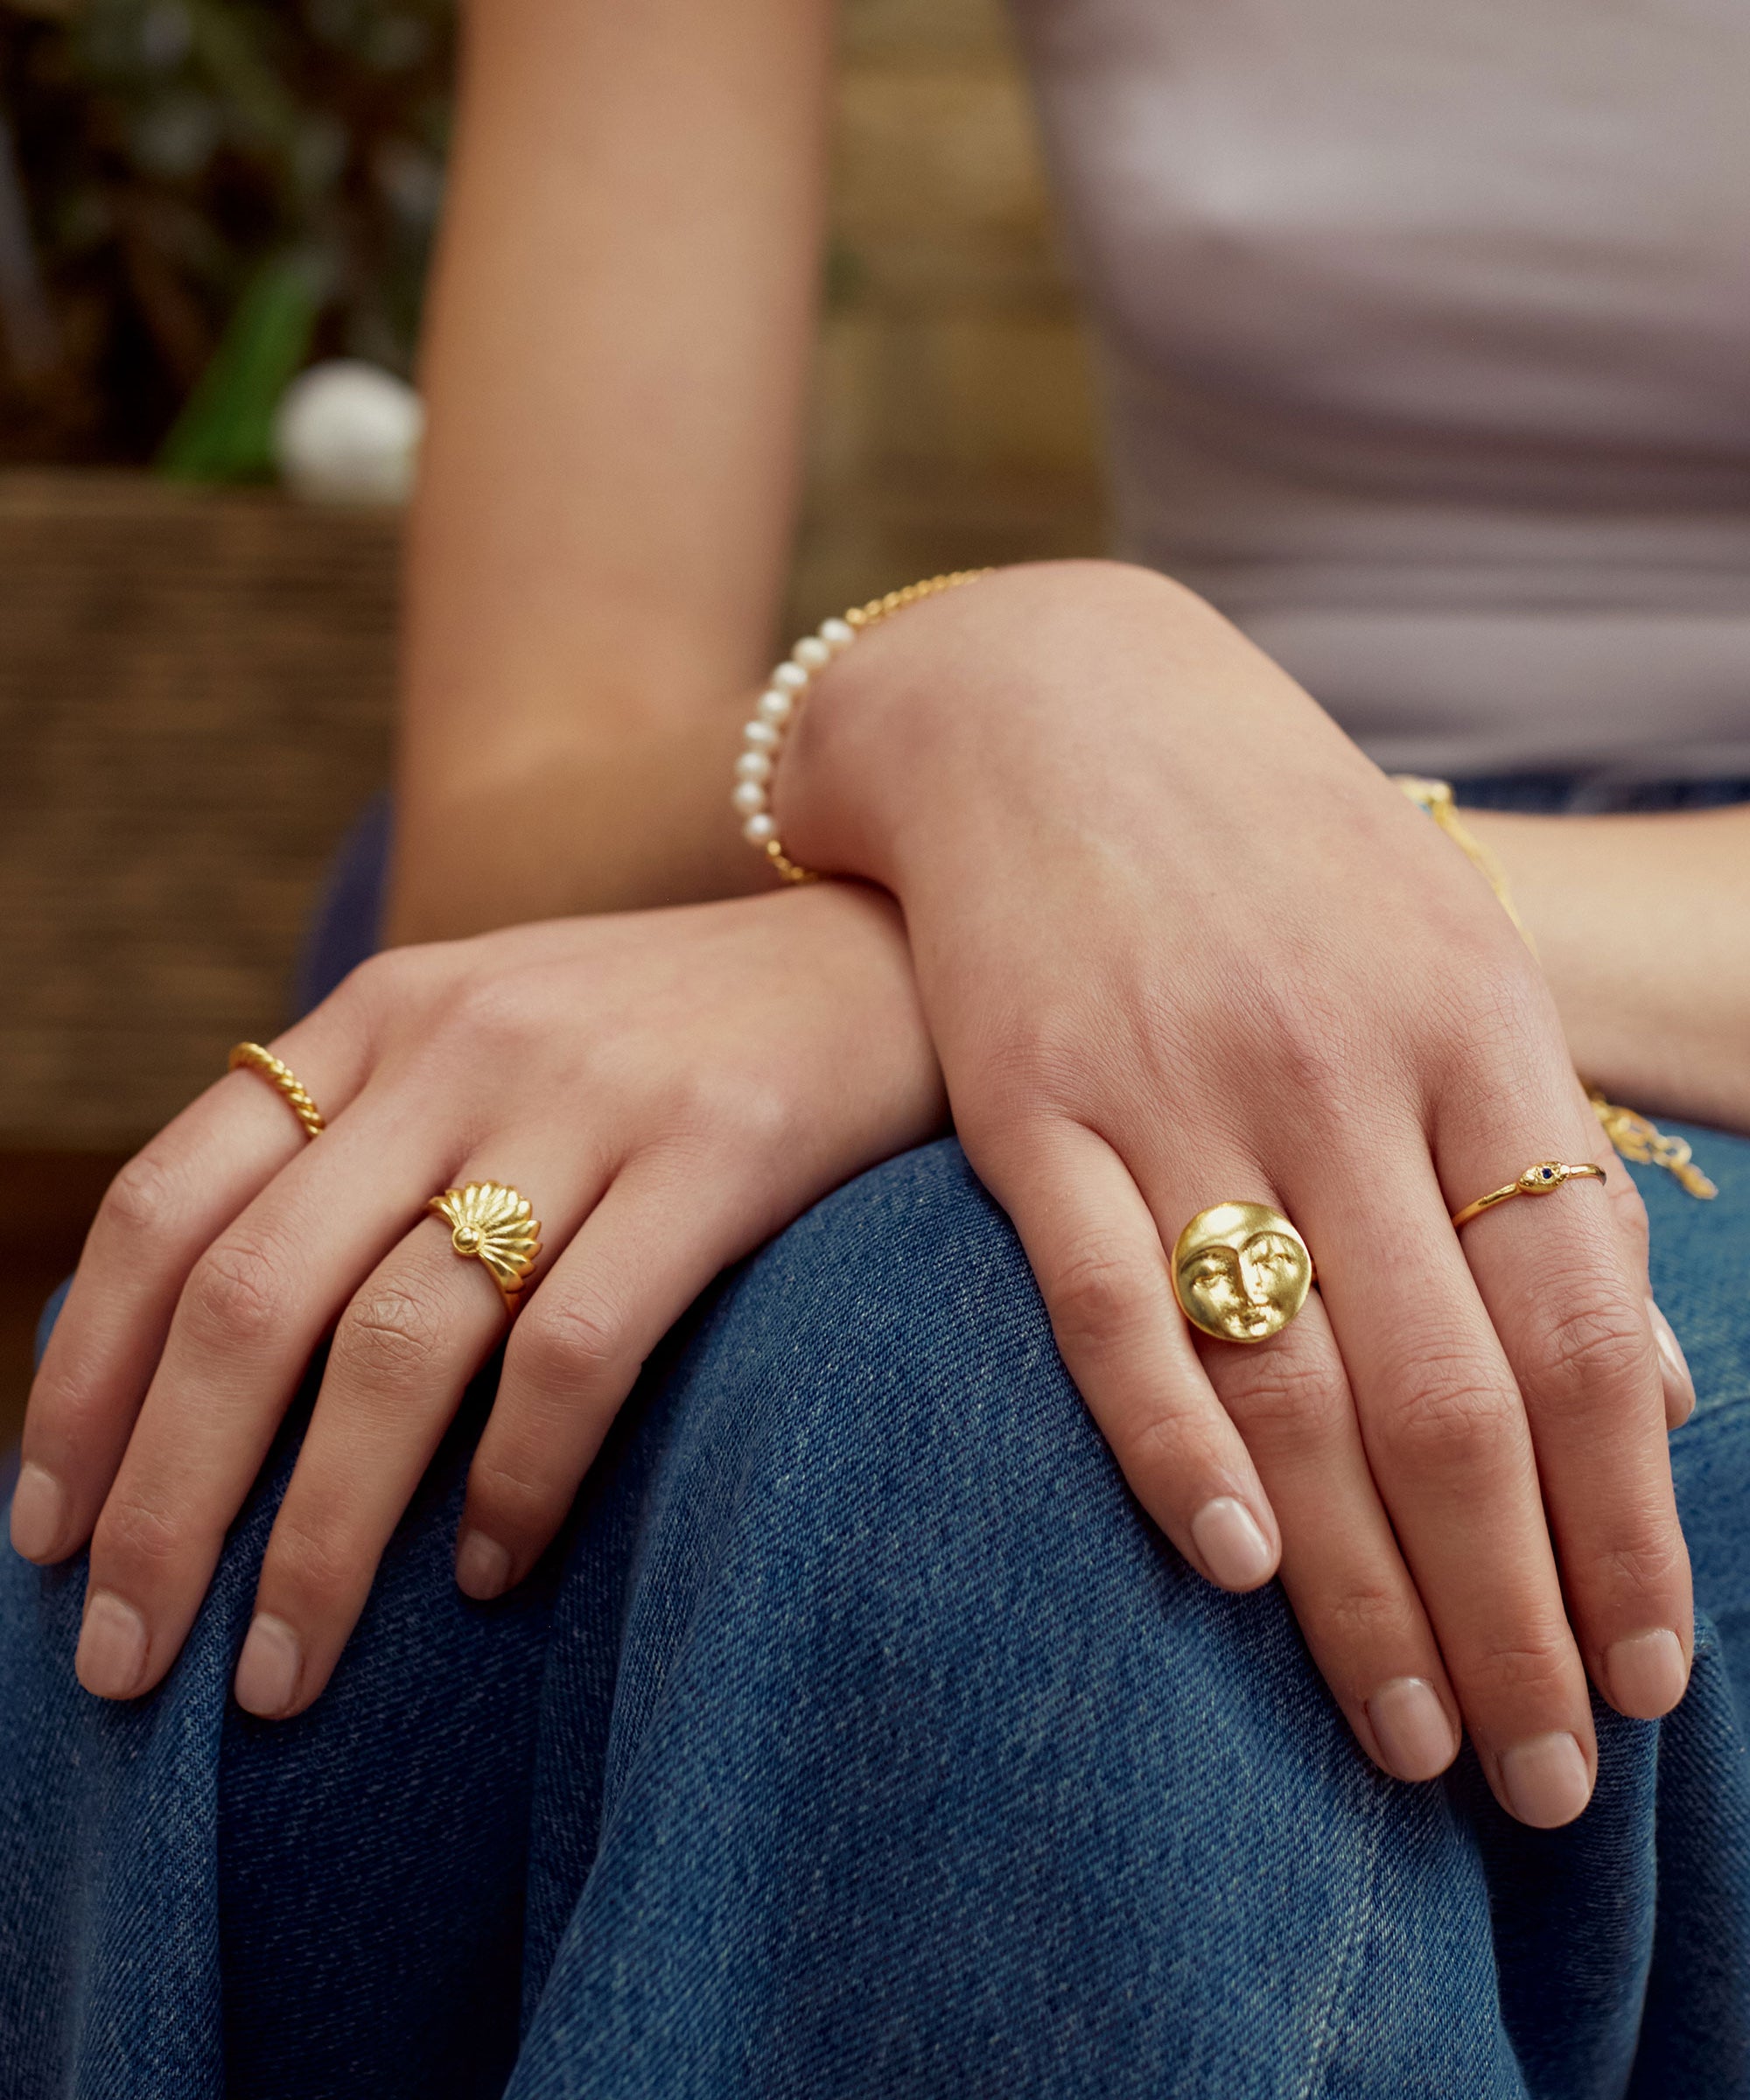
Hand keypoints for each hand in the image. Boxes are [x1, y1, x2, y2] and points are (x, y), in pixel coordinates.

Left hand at [11, 886, 942, 1716]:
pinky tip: (491, 1569)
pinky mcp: (719, 1149)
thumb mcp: (494, 1037)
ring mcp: (589, 1094)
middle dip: (169, 1499)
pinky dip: (514, 1483)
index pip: (168, 1204)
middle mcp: (458, 1044)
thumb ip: (372, 1149)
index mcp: (380, 1016)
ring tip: (283, 1672)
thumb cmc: (675, 1034)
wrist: (884, 949)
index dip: (85, 1380)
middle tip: (128, 1660)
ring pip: (398, 1346)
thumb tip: (231, 1366)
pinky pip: (576, 1351)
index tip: (52, 1533)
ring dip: (321, 1535)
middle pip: (252, 1298)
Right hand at [780, 559, 1694, 1826]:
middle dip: (1512, 1612)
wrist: (1048, 703)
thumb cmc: (1268, 850)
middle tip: (1545, 1780)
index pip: (1582, 1330)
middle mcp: (1334, 1062)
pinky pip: (1103, 1300)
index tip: (1648, 1680)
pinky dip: (1170, 1444)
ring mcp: (1174, 1081)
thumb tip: (1656, 1401)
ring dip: (1363, 1586)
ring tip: (1409, 1739)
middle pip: (1455, 1395)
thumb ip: (1540, 1162)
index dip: (1627, 1528)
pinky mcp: (1025, 1102)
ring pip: (1292, 1380)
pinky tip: (1232, 1577)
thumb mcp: (1444, 959)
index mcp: (1468, 1022)